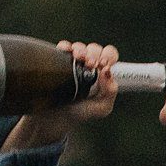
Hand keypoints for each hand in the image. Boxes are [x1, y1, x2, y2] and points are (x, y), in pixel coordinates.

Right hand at [7, 41, 123, 149]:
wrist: (56, 119)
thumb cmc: (80, 113)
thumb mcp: (102, 108)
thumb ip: (110, 91)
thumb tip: (107, 72)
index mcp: (102, 72)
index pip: (109, 54)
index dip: (108, 56)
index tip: (104, 64)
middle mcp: (88, 64)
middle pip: (95, 49)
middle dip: (94, 54)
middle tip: (90, 64)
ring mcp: (73, 62)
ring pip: (80, 47)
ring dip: (81, 50)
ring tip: (78, 59)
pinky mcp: (58, 61)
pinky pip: (62, 47)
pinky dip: (65, 46)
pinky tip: (66, 51)